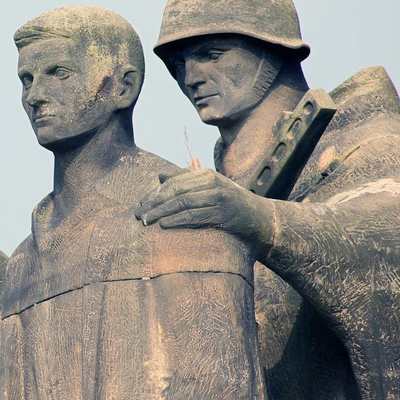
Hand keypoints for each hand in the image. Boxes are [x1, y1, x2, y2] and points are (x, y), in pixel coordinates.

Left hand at [134, 168, 275, 249]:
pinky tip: (164, 225)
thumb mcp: (209, 189)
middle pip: (175, 191)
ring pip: (182, 203)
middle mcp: (211, 181)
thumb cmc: (231, 205)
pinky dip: (177, 220)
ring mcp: (217, 196)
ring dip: (161, 213)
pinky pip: (195, 215)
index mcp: (205, 174)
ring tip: (146, 222)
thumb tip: (160, 176)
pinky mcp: (222, 212)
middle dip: (154, 203)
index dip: (154, 194)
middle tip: (138, 215)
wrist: (262, 220)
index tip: (140, 205)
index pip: (173, 182)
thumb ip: (186, 181)